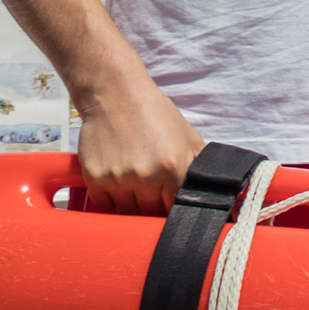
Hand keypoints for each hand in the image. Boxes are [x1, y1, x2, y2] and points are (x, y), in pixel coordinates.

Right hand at [73, 78, 205, 215]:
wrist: (115, 95)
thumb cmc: (153, 113)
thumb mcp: (187, 136)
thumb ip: (199, 166)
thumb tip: (213, 190)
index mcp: (173, 167)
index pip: (178, 208)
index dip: (176, 210)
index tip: (173, 207)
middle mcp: (146, 177)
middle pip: (152, 214)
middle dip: (155, 207)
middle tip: (153, 195)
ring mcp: (118, 180)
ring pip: (128, 212)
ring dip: (133, 205)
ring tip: (135, 187)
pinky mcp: (95, 179)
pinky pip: (105, 206)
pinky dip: (111, 201)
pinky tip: (117, 185)